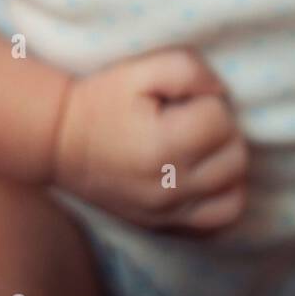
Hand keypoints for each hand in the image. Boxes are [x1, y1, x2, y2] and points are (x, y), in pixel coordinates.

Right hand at [51, 47, 249, 234]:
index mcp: (162, 146)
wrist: (59, 141)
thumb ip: (189, 70)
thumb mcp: (140, 69)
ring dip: (225, 164)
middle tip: (193, 118)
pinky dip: (221, 197)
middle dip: (221, 131)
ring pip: (234, 192)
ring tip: (200, 146)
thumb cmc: (101, 99)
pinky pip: (218, 223)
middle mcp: (169, 187)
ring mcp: (168, 213)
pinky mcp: (165, 226)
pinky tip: (206, 176)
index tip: (182, 99)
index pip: (221, 119)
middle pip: (234, 157)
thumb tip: (221, 93)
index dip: (207, 100)